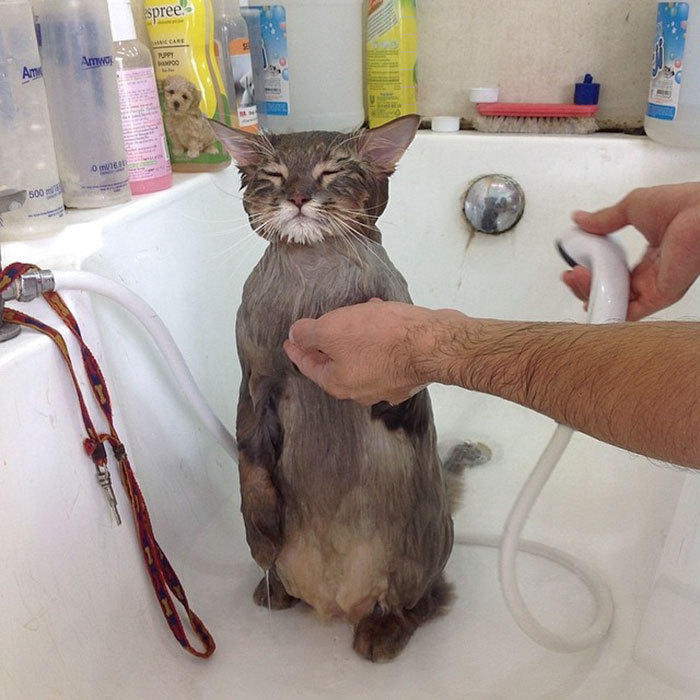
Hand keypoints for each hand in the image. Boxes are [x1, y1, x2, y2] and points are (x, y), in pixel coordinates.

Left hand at [283, 299, 451, 404]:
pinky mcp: (409, 372)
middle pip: (336, 365)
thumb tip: (296, 335)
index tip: (289, 341)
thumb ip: (308, 334)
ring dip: (356, 336)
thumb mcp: (332, 329)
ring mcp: (389, 384)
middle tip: (322, 326)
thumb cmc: (381, 337)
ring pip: (362, 357)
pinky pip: (385, 353)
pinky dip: (379, 336)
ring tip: (356, 313)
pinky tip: (382, 315)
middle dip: (328, 344)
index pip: (309, 366)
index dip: (297, 350)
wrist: (433, 344)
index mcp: (340, 384)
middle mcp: (363, 391)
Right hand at [564, 182, 699, 320]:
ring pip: (614, 303)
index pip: (612, 273)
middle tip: (571, 273)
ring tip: (575, 277)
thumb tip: (581, 219)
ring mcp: (653, 287)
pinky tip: (588, 297)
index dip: (590, 271)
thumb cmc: (683, 205)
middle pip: (609, 290)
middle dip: (584, 285)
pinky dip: (606, 310)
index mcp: (649, 256)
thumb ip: (603, 219)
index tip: (575, 262)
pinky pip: (627, 313)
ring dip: (589, 295)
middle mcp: (650, 275)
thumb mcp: (632, 207)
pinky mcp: (657, 297)